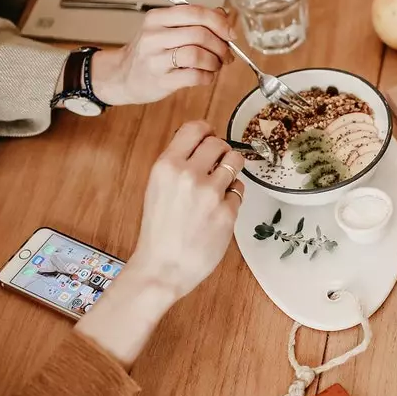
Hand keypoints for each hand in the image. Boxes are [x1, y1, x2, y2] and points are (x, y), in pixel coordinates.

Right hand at [75, 122, 243, 365]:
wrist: (163, 267)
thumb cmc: (159, 231)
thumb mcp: (157, 188)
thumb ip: (178, 165)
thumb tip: (202, 145)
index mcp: (167, 166)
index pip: (195, 128)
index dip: (207, 131)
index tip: (210, 138)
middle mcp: (189, 175)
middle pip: (219, 143)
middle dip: (221, 153)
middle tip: (216, 167)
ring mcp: (210, 194)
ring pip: (235, 162)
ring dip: (231, 171)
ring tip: (220, 186)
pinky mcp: (227, 212)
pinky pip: (239, 190)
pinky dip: (233, 196)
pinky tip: (219, 209)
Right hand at [88, 5, 235, 105]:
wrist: (121, 76)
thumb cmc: (150, 52)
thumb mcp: (166, 29)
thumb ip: (193, 20)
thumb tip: (223, 16)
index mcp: (156, 18)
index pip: (194, 12)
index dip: (219, 22)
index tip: (230, 34)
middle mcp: (153, 36)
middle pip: (200, 34)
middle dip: (221, 45)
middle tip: (227, 54)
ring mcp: (155, 59)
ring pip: (197, 55)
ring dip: (215, 62)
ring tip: (216, 65)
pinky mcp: (160, 81)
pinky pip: (194, 76)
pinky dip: (207, 77)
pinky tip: (206, 76)